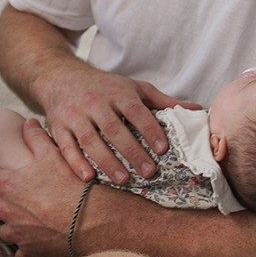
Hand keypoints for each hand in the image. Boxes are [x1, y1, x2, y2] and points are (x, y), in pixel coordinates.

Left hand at [0, 119, 88, 256]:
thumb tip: (27, 123)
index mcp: (6, 184)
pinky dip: (25, 251)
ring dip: (9, 228)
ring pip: (1, 232)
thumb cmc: (70, 184)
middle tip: (13, 202)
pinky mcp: (29, 252)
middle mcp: (5, 209)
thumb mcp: (53, 154)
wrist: (91, 218)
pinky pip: (19, 255)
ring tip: (24, 223)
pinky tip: (35, 244)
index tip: (5, 178)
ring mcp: (16, 233)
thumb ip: (36, 137)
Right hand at [42, 70, 199, 183]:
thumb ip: (163, 101)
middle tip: (149, 172)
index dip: (149, 129)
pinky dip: (76, 162)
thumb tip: (198, 110)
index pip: (136, 111)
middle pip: (113, 128)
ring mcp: (74, 115)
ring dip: (106, 161)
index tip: (162, 149)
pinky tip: (88, 178)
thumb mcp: (133, 87)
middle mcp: (94, 102)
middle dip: (131, 151)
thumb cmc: (104, 86)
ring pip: (90, 139)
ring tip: (123, 180)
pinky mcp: (57, 126)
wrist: (60, 77)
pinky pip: (66, 146)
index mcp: (117, 92)